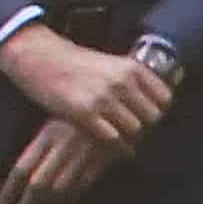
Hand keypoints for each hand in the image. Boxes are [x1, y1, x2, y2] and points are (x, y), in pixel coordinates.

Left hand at [0, 117, 123, 203]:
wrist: (121, 101)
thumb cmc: (84, 107)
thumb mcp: (58, 119)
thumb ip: (45, 143)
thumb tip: (25, 175)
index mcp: (49, 133)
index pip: (22, 168)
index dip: (10, 190)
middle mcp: (64, 145)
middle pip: (38, 183)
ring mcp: (85, 154)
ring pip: (61, 189)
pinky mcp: (104, 159)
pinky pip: (83, 184)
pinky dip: (71, 197)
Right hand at [3, 24, 171, 145]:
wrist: (37, 56)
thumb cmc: (75, 62)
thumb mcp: (111, 63)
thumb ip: (133, 81)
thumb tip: (159, 104)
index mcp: (131, 68)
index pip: (164, 99)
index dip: (158, 110)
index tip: (149, 116)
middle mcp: (121, 82)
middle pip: (152, 118)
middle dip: (144, 125)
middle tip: (133, 129)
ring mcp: (103, 98)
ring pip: (135, 130)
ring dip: (129, 137)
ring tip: (122, 138)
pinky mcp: (85, 114)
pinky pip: (113, 139)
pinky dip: (114, 146)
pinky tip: (111, 146)